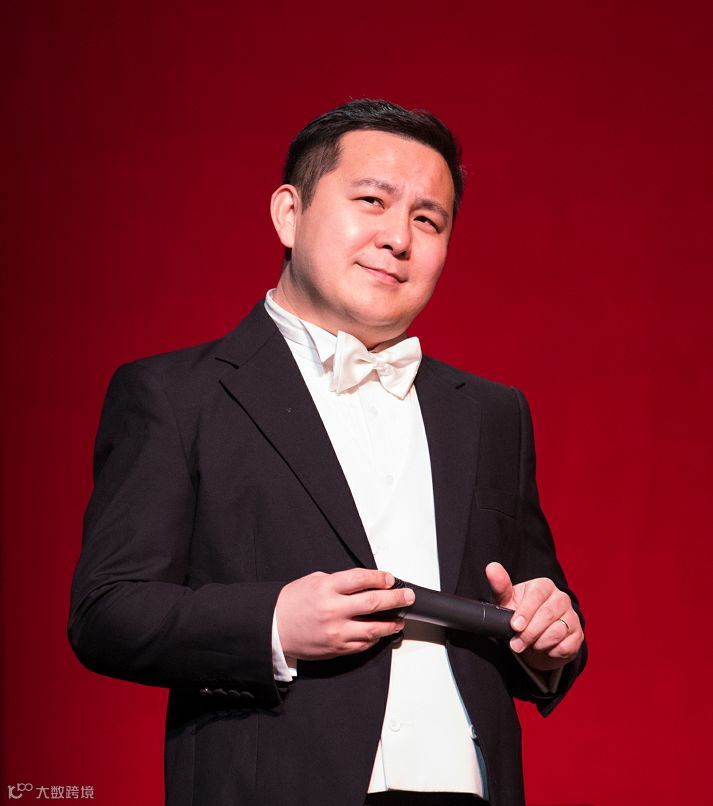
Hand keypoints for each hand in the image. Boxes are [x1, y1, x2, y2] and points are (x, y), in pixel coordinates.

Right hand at [275, 568, 413, 659]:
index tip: (390, 579)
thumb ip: (340, 581)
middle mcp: (333, 610)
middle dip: (396, 599)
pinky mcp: (336, 648)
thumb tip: (366, 583)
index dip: (380, 578)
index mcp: (326, 588)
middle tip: (407, 597)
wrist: (273, 627)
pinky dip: (374, 638)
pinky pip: (362, 644)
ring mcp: (336, 632)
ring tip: (400, 619)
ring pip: (373, 628)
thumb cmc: (292, 602)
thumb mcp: (315, 580)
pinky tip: (380, 632)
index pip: (361, 579)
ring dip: (390, 623)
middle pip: (373, 603)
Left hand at [486, 562, 583, 671]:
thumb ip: (499, 585)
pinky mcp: (578, 635)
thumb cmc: (518, 614)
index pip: (537, 595)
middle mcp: (561, 598)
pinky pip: (566, 646)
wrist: (533, 638)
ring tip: (529, 645)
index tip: (515, 626)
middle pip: (547, 614)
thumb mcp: (506, 601)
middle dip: (529, 633)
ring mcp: (572, 616)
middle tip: (516, 644)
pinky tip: (544, 648)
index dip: (525, 612)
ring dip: (539, 643)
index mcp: (544, 586)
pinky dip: (551, 651)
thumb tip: (492, 567)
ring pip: (557, 632)